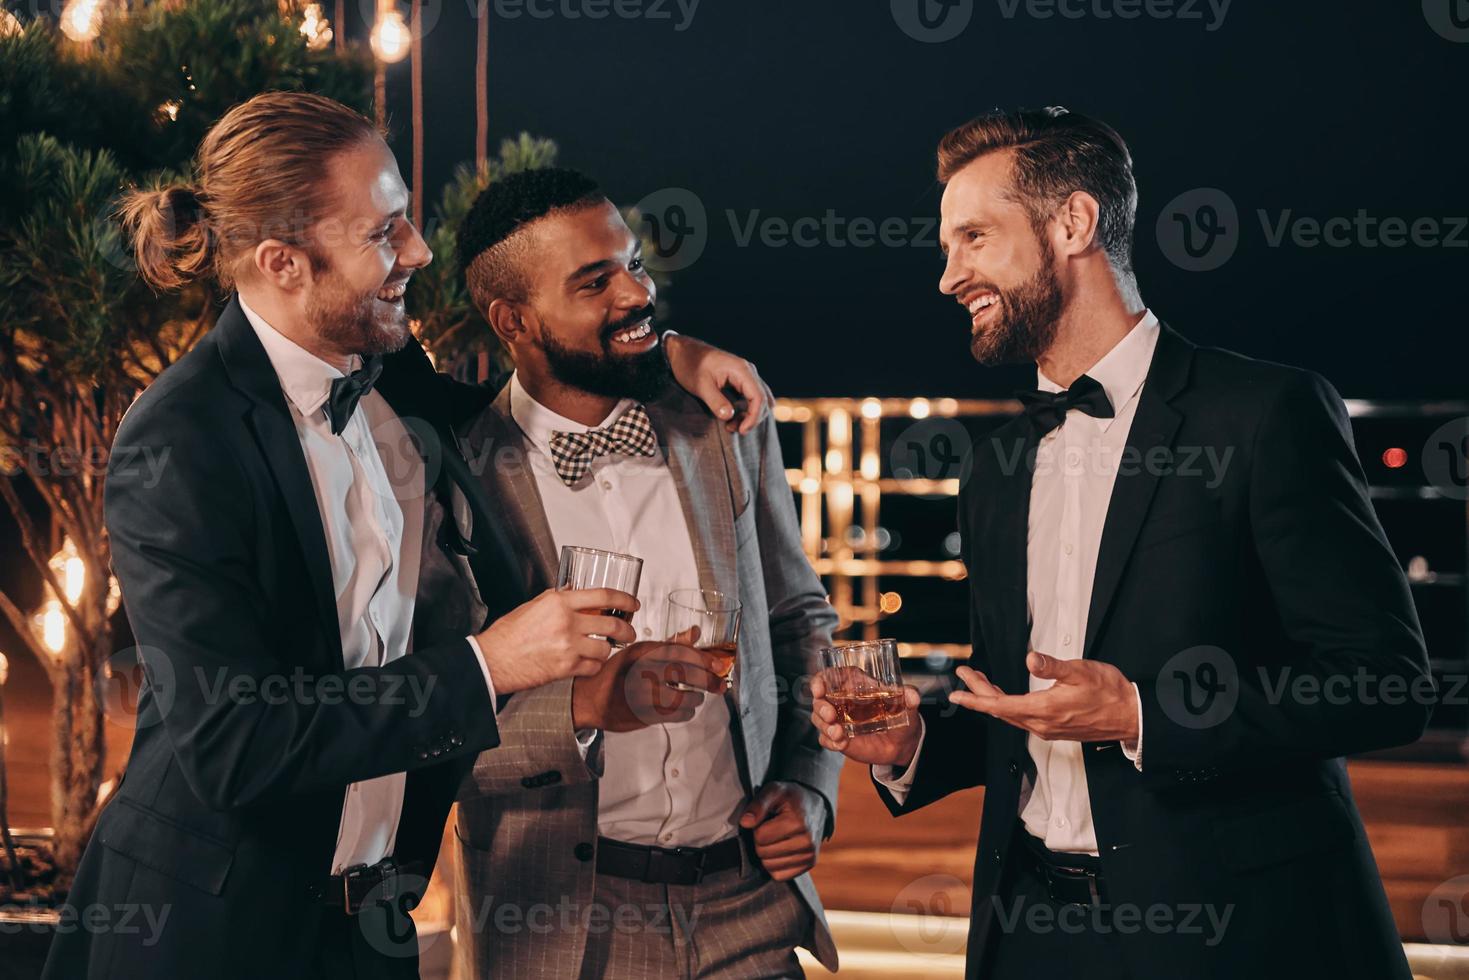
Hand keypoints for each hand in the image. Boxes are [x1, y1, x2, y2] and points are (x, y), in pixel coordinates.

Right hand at [472, 588, 637, 693]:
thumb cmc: (508, 634)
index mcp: (559, 602)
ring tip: (602, 649)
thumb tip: (574, 591)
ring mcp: (568, 646)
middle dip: (627, 629)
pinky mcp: (566, 667)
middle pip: (611, 623)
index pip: (603, 595)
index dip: (624, 599)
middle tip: (629, 632)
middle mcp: (567, 622)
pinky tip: (589, 663)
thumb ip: (557, 598)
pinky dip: (595, 666)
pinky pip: (593, 667)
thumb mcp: (533, 605)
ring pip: (605, 648)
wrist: (493, 659)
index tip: (633, 604)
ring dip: (607, 649)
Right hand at [571, 640, 728, 731]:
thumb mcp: (640, 653)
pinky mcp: (644, 714)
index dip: (704, 658)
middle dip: (708, 680)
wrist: (589, 700)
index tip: (718, 665)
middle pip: (686, 673)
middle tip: (720, 684)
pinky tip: (685, 709)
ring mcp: (643, 693)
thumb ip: (670, 644)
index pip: (681, 652)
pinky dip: (686, 713)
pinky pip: (677, 714)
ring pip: (684, 696)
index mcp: (643, 651)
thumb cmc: (617, 674)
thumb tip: (695, 632)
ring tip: (696, 698)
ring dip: (696, 699)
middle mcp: (643, 670)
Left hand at [663, 333, 764, 433]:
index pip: (758, 397)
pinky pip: (751, 397)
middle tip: (733, 429)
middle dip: (751, 418)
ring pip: (759, 399)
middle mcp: (747, 371)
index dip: (753, 417)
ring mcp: (745, 375)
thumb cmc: (690, 365)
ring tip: (731, 425)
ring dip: (750, 415)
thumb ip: (715, 401)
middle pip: (763, 399)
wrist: (682, 352)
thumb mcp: (700, 385)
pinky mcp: (740, 380)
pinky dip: (746, 410)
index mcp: (741, 370)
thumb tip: (729, 416)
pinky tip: (732, 417)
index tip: (741, 430)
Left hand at [739, 782, 821, 880]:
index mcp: (797, 823)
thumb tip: (745, 823)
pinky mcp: (809, 865)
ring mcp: (809, 856)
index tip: (768, 819)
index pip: (760, 837)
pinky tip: (782, 850)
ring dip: (768, 853)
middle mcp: (807, 842)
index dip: (758, 827)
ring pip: (769, 866)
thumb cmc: (790, 798)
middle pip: (763, 853)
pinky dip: (775, 865)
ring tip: (778, 837)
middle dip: (762, 841)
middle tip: (772, 828)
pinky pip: (779, 876)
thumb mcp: (773, 790)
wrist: (814, 805)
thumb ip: (758, 805)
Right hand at [809, 671, 922, 767]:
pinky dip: (829, 741)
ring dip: (824, 726)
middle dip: (821, 707)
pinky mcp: (839, 738)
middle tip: (831, 716)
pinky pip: (824, 739)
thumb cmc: (902, 716)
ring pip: (818, 719)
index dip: (820, 680)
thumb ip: (910, 698)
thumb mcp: (907, 705)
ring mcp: (839, 720)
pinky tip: (841, 744)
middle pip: (820, 699)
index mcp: (854, 685)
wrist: (902, 743)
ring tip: (839, 734)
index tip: (819, 688)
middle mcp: (842, 701)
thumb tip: (912, 696)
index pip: (830, 676)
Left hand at [948, 652, 1138, 743]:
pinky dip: (1007, 705)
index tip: (956, 693)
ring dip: (992, 698)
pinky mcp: (1054, 729)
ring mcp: (1047, 729)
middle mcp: (1041, 724)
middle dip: (979, 692)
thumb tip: (1031, 659)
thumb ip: (1053, 666)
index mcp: (1043, 710)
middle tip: (965, 675)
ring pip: (1010, 714)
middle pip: (1000, 709)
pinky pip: (1022, 718)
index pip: (999, 705)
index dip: (975, 698)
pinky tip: (1005, 696)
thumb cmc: (1109, 693)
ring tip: (979, 681)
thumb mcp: (1081, 672)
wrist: (1131, 716)